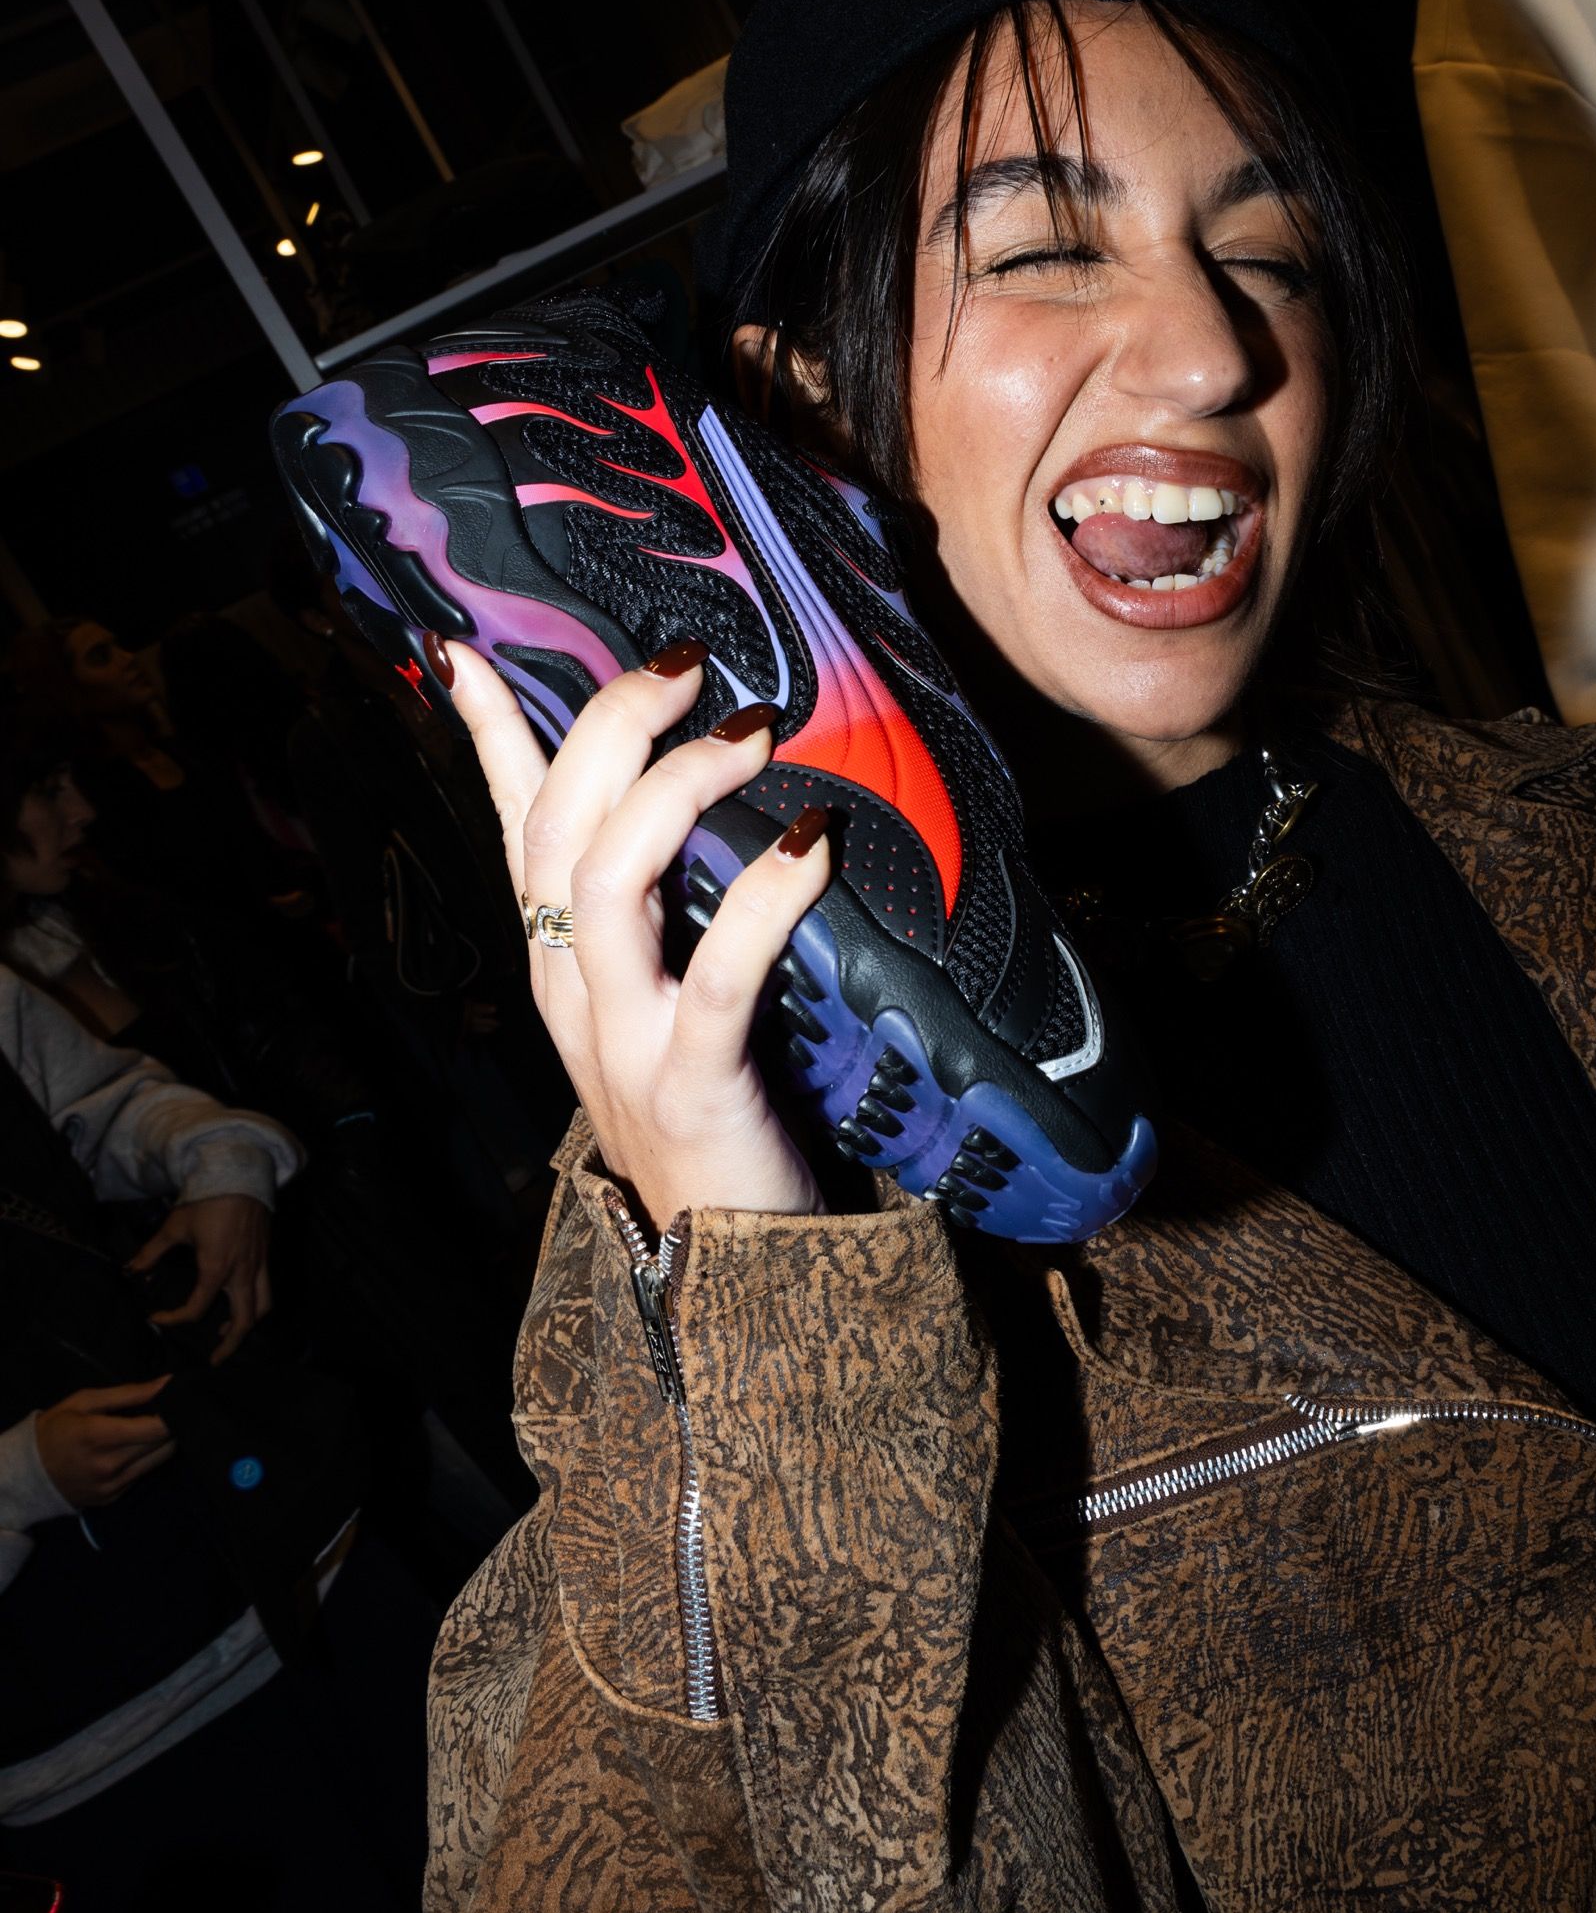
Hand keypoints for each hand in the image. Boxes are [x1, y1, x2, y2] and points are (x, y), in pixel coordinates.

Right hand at [34, 1378, 174, 1507]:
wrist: (28, 1471)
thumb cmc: (56, 1428)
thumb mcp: (85, 1401)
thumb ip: (130, 1393)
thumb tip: (168, 1383)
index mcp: (99, 1435)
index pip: (156, 1428)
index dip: (175, 1414)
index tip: (179, 1402)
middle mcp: (108, 1464)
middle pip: (163, 1444)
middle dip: (172, 1426)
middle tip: (169, 1412)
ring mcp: (111, 1485)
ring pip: (159, 1460)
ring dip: (164, 1443)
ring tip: (152, 1429)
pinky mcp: (113, 1497)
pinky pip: (144, 1474)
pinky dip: (147, 1459)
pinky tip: (137, 1449)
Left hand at [127, 1195, 271, 1363]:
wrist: (241, 1176)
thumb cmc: (207, 1201)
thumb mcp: (174, 1226)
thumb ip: (152, 1252)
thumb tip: (129, 1269)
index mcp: (215, 1269)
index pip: (196, 1309)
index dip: (173, 1319)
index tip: (156, 1316)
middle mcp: (241, 1273)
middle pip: (243, 1321)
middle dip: (230, 1345)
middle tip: (215, 1359)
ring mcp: (258, 1266)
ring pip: (262, 1308)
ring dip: (248, 1325)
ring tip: (230, 1333)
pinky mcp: (266, 1257)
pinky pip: (267, 1290)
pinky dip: (257, 1304)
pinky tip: (240, 1302)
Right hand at [441, 640, 833, 1230]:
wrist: (720, 1263)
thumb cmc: (702, 1108)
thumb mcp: (656, 996)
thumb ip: (656, 910)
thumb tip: (675, 809)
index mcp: (558, 959)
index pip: (514, 824)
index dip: (491, 734)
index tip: (465, 648)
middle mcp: (572, 984)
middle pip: (558, 824)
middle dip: (612, 724)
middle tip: (689, 664)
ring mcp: (622, 1033)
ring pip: (608, 878)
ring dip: (679, 787)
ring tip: (754, 734)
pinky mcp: (692, 1077)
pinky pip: (716, 973)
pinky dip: (763, 900)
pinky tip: (812, 844)